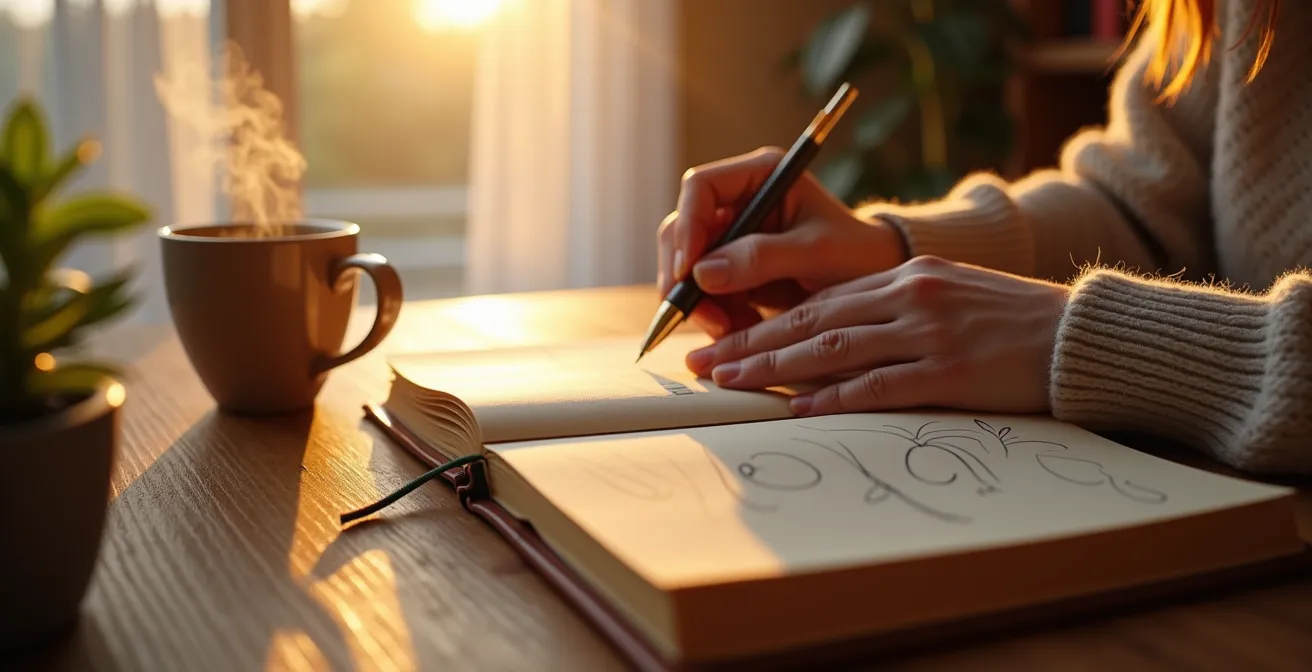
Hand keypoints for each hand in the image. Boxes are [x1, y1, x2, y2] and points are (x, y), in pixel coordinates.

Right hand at [657, 146, 906, 338]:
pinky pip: (702, 293)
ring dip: (698, 302)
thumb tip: (701, 273)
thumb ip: (762, 258)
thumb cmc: (857, 256)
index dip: (688, 226)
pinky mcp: (730, 271)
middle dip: (684, 275)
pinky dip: (713, 315)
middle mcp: (739, 201)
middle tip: (700, 314)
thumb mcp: (816, 253)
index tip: (688, 270)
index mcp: (761, 175)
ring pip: (687, 267)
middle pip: (683, 230)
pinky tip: (737, 330)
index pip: (702, 188)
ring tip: (727, 330)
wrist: (875, 287)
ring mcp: (732, 237)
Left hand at [684, 256, 1070, 415]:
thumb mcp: (950, 297)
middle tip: (702, 363)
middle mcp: (909, 296)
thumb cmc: (1014, 323)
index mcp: (907, 276)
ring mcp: (928, 332)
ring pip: (831, 348)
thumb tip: (836, 343)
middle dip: (750, 343)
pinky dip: (830, 396)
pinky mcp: (949, 371)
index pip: (820, 300)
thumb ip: (895, 312)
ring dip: (772, 368)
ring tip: (727, 382)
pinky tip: (794, 406)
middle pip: (811, 320)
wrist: (1081, 336)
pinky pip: (876, 385)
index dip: (767, 322)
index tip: (725, 337)